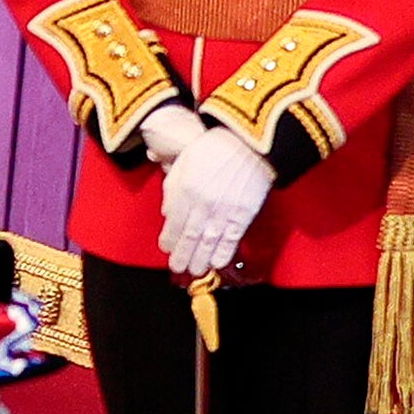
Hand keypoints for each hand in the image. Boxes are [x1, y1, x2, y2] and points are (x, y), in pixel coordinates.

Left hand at [156, 119, 273, 279]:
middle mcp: (202, 204)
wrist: (247, 143)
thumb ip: (172, 189)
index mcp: (185, 190)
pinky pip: (231, 239)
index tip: (166, 249)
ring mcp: (224, 210)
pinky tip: (216, 263)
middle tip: (177, 268)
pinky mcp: (244, 214)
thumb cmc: (213, 149)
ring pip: (208, 242)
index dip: (169, 240)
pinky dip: (223, 253)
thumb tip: (167, 214)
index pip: (173, 224)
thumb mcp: (183, 163)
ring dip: (200, 260)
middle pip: (189, 237)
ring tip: (194, 270)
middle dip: (182, 256)